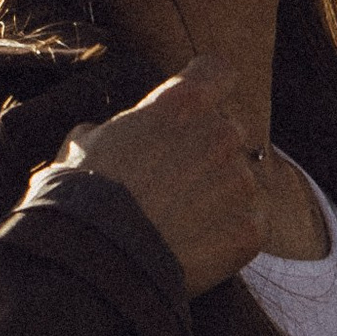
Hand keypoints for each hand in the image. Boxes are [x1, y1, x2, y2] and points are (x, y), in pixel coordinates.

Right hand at [52, 59, 264, 299]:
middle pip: (231, 129)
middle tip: (178, 180)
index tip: (197, 107)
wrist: (97, 263)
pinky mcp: (252, 227)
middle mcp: (222, 133)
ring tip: (183, 221)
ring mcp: (241, 181)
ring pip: (242, 178)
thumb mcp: (84, 144)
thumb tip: (108, 134)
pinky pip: (253, 221)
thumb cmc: (83, 199)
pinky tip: (198, 246)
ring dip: (221, 193)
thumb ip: (115, 128)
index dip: (207, 88)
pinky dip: (231, 232)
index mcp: (183, 103)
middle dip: (209, 149)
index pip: (217, 72)